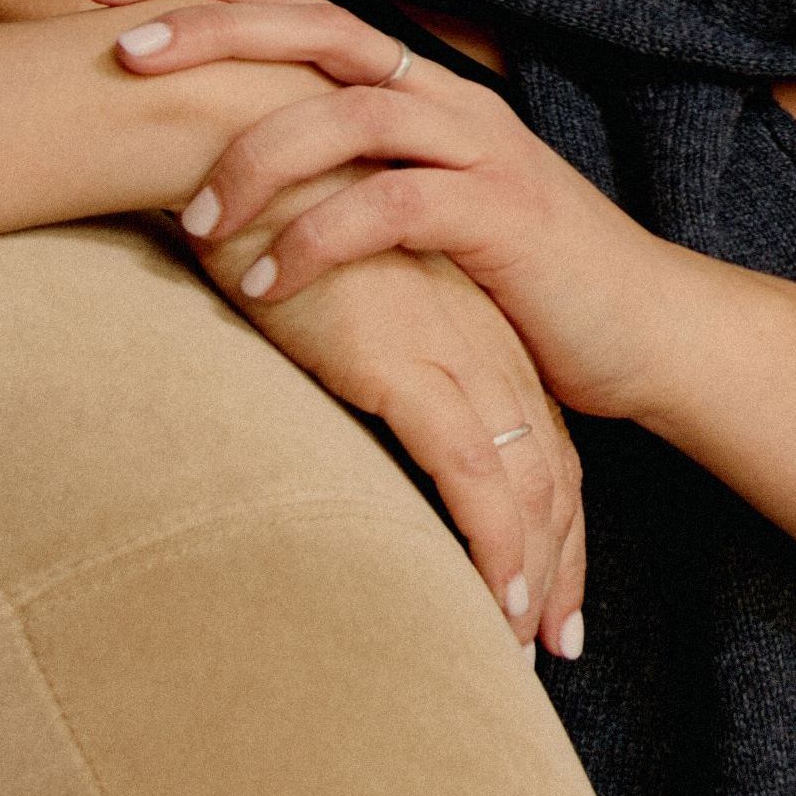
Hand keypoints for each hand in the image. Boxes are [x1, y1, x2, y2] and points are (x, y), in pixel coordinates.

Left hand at [106, 0, 685, 432]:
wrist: (649, 331)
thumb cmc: (521, 279)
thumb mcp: (419, 208)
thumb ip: (346, 174)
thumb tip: (230, 168)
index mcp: (416, 86)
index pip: (300, 5)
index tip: (113, 2)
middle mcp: (446, 97)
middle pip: (315, 27)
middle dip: (213, 33)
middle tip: (124, 56)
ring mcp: (479, 151)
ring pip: (347, 115)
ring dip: (257, 161)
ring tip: (195, 224)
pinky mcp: (501, 217)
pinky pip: (390, 209)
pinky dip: (318, 241)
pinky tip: (267, 284)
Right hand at [225, 237, 587, 659]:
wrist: (234, 149)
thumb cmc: (269, 218)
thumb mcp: (336, 296)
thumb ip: (364, 350)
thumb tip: (349, 407)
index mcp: (473, 324)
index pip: (537, 439)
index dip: (551, 519)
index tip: (552, 589)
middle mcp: (481, 342)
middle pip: (550, 474)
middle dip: (561, 565)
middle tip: (559, 643)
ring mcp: (452, 353)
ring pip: (527, 485)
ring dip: (535, 572)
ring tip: (529, 646)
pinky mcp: (407, 364)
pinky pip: (472, 473)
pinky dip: (496, 544)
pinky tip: (501, 601)